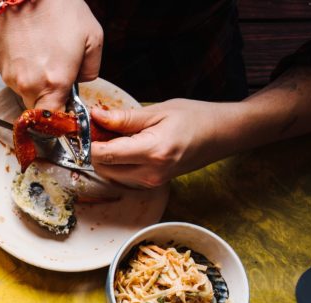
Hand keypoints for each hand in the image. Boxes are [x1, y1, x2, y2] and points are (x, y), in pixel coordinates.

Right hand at [0, 0, 101, 109]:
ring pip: (24, 91)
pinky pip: (14, 76)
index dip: (58, 120)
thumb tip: (80, 82)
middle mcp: (29, 85)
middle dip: (48, 97)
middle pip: (37, 108)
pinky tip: (31, 47)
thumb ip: (91, 71)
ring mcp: (10, 76)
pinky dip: (23, 68)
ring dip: (35, 80)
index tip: (64, 112)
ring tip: (43, 53)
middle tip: (58, 73)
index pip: (52, 121)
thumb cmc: (62, 11)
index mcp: (54, 84)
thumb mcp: (94, 39)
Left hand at [90, 100, 232, 187]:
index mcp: (153, 152)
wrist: (221, 135)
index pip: (104, 154)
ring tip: (118, 135)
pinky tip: (128, 145)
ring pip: (110, 174)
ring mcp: (151, 182)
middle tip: (102, 128)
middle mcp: (150, 173)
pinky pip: (122, 175)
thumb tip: (96, 116)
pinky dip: (118, 162)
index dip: (90, 141)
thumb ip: (125, 118)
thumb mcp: (159, 111)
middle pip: (102, 167)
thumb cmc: (195, 118)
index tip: (89, 126)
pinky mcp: (151, 184)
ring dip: (106, 156)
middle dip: (96, 149)